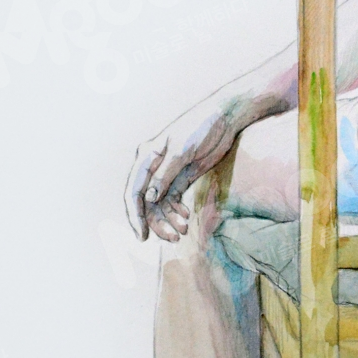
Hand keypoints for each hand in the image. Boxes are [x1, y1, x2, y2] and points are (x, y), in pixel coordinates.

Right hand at [124, 104, 238, 242]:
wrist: (224, 118)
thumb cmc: (201, 127)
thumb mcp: (182, 150)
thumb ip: (165, 174)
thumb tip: (149, 198)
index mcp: (146, 157)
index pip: (133, 191)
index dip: (135, 215)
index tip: (143, 236)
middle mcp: (152, 167)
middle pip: (146, 202)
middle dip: (156, 222)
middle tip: (172, 238)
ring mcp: (167, 173)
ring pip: (159, 204)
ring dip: (168, 220)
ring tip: (183, 230)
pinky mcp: (181, 177)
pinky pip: (172, 200)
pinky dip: (177, 212)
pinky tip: (186, 217)